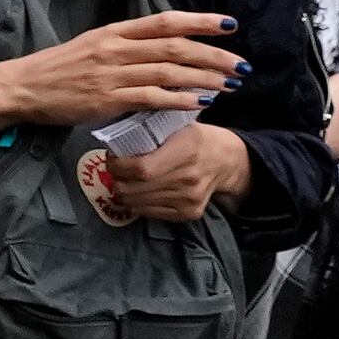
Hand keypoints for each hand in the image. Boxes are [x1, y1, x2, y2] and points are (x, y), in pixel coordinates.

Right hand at [0, 12, 240, 139]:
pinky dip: (177, 100)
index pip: (167, 21)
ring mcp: (111, 73)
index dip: (201, 21)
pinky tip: (198, 104)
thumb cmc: (58, 70)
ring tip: (229, 85)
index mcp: (115, 32)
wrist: (22, 87)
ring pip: (168, 71)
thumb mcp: (92, 48)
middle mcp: (117, 47)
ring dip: (203, 78)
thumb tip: (160, 52)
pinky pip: (149, 98)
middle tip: (241, 64)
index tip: (230, 25)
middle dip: (214, 55)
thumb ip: (126, 48)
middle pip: (175, 46)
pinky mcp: (105, 99)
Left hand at [83, 121, 243, 224]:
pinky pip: (148, 213)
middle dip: (116, 179)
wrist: (225, 160)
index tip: (112, 158)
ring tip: (127, 178)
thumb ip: (150, 132)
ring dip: (125, 191)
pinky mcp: (188, 214)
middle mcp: (189, 178)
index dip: (118, 166)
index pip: (141, 169)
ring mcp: (189, 200)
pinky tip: (142, 189)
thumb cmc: (195, 138)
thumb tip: (114, 137)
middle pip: (134, 190)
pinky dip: (137, 202)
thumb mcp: (178, 124)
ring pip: (136, 204)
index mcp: (187, 150)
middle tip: (116, 169)